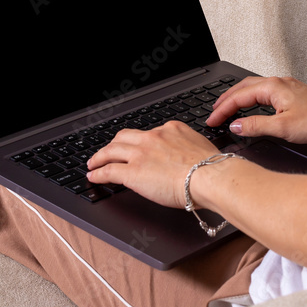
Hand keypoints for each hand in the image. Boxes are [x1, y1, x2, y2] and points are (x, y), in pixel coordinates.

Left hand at [85, 120, 219, 208]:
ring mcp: (141, 153)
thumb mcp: (200, 147)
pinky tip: (94, 176)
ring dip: (100, 156)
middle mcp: (153, 137)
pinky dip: (98, 172)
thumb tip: (187, 158)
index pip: (149, 133)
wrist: (210, 176)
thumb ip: (188, 148)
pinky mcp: (133, 171)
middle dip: (114, 144)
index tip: (136, 147)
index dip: (139, 142)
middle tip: (108, 151)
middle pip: (125, 136)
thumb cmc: (212, 168)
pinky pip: (109, 170)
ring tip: (94, 163)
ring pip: (112, 150)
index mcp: (171, 129)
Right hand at [205, 75, 306, 143]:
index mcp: (272, 87)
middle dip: (225, 100)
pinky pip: (264, 93)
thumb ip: (255, 126)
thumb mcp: (283, 127)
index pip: (238, 96)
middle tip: (213, 113)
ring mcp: (286, 87)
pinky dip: (251, 100)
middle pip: (243, 88)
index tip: (211, 120)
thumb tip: (235, 125)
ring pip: (253, 89)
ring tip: (226, 109)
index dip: (222, 109)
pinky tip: (252, 108)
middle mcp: (278, 82)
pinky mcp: (292, 94)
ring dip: (237, 98)